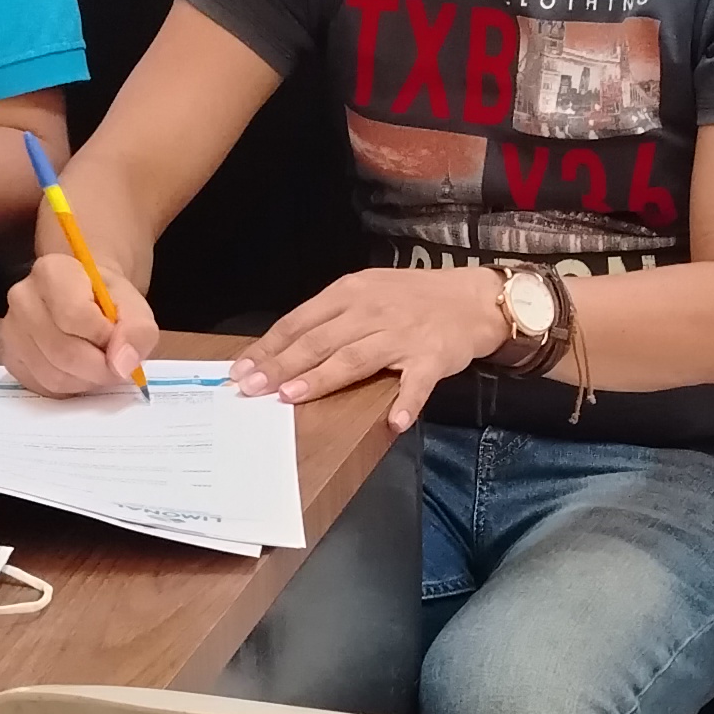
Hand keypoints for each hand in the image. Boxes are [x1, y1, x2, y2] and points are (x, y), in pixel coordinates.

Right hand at [3, 244, 161, 396]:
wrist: (86, 300)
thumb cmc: (107, 300)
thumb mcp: (135, 306)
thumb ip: (138, 330)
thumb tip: (123, 364)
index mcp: (51, 271)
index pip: (75, 316)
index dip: (105, 337)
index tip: (118, 337)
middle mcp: (22, 297)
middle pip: (63, 351)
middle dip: (99, 368)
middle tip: (117, 365)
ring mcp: (11, 329)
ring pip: (53, 375)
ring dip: (86, 380)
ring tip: (99, 364)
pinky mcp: (11, 358)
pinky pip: (44, 386)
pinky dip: (70, 387)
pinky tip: (80, 370)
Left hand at [237, 266, 510, 429]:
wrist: (472, 299)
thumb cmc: (412, 299)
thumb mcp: (367, 294)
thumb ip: (330, 318)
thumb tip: (285, 349)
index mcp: (350, 292)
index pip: (300, 322)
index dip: (268, 347)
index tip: (241, 370)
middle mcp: (371, 310)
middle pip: (319, 341)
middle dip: (281, 366)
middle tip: (252, 388)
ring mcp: (402, 334)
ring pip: (354, 358)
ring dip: (322, 379)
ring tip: (292, 398)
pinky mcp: (433, 357)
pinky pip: (417, 382)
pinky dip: (406, 401)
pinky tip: (394, 421)